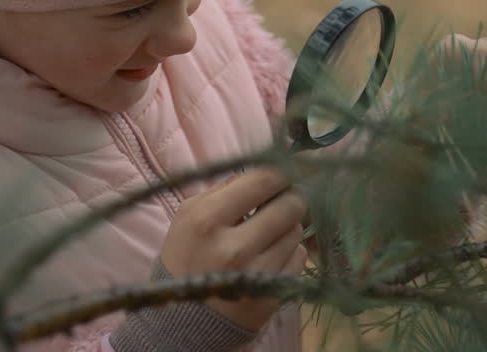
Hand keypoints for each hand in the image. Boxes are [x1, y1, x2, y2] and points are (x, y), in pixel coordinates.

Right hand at [160, 168, 307, 330]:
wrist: (186, 316)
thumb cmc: (187, 255)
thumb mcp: (190, 213)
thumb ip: (227, 187)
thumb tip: (268, 170)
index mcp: (208, 220)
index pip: (264, 180)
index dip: (281, 172)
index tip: (285, 172)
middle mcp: (235, 248)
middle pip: (290, 205)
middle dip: (290, 197)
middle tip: (283, 199)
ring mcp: (258, 274)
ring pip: (297, 231)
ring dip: (288, 225)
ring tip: (269, 231)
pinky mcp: (274, 293)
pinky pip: (300, 258)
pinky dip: (289, 251)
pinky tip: (271, 254)